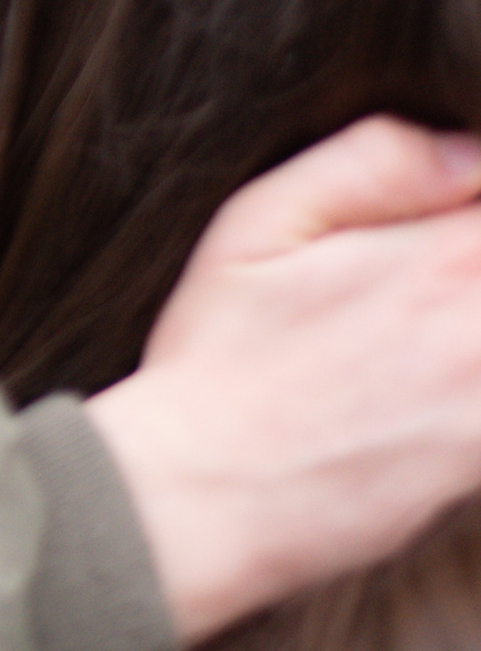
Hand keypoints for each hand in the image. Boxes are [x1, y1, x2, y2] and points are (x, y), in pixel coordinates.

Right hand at [88, 118, 480, 645]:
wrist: (198, 497)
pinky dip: (467, 396)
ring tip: (421, 349)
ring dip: (468, 338)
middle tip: (414, 294)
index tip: (446, 224)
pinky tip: (421, 395)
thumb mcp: (259, 223)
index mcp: (444, 259)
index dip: (471, 212)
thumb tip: (465, 152)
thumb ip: (373, 163)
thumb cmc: (217, 363)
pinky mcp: (480, 465)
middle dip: (467, 277)